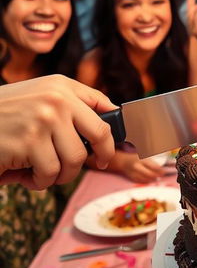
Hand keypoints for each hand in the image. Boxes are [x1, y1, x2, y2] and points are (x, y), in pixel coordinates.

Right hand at [0, 75, 115, 189]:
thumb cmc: (4, 114)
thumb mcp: (40, 97)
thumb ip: (72, 106)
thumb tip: (111, 123)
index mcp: (62, 86)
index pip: (103, 107)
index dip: (114, 130)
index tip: (113, 147)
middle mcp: (57, 99)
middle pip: (100, 134)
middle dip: (101, 155)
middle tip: (94, 164)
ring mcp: (45, 119)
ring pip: (75, 159)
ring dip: (61, 173)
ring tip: (41, 171)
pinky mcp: (30, 142)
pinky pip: (51, 173)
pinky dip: (40, 182)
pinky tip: (25, 176)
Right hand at [120, 153, 162, 182]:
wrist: (124, 162)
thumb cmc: (136, 158)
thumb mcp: (144, 156)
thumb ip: (151, 162)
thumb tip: (161, 169)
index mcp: (142, 160)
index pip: (153, 167)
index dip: (160, 170)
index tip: (164, 172)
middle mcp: (137, 167)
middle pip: (150, 174)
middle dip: (157, 176)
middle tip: (161, 176)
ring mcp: (134, 173)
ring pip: (146, 179)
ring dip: (152, 179)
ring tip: (156, 178)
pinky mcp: (132, 178)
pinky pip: (141, 182)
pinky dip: (147, 181)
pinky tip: (150, 180)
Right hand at [187, 0, 196, 52]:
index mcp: (195, 24)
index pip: (192, 11)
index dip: (191, 2)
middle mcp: (193, 26)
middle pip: (189, 11)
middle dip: (190, 2)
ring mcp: (194, 29)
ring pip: (191, 16)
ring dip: (193, 8)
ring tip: (195, 0)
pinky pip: (195, 22)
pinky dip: (196, 16)